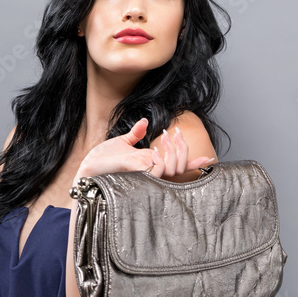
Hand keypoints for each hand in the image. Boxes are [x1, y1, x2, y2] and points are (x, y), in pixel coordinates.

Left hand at [75, 118, 213, 181]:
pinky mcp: (138, 174)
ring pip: (173, 167)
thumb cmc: (102, 159)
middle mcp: (151, 172)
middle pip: (180, 165)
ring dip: (173, 150)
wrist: (88, 166)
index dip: (193, 163)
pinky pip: (159, 169)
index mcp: (150, 165)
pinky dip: (162, 159)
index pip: (177, 166)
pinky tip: (155, 151)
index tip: (209, 158)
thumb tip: (145, 122)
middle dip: (182, 147)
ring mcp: (145, 175)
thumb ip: (136, 134)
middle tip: (172, 132)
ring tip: (165, 136)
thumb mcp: (122, 143)